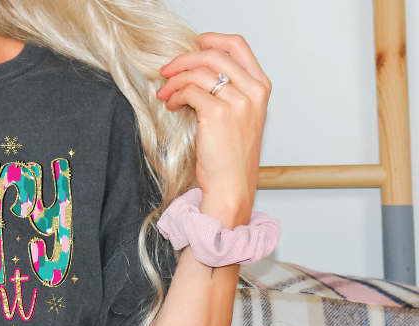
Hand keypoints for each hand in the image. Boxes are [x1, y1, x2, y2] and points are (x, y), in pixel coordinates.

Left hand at [157, 33, 270, 228]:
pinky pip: (190, 91)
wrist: (232, 186)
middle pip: (214, 54)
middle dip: (183, 59)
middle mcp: (253, 91)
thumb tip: (195, 74)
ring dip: (174, 81)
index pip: (237, 46)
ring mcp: (237, 101)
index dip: (212, 40)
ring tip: (165, 94)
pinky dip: (175, 95)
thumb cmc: (231, 159)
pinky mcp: (217, 113)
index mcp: (260, 88)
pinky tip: (171, 105)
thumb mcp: (238, 118)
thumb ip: (227, 92)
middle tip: (166, 70)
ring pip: (198, 72)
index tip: (192, 45)